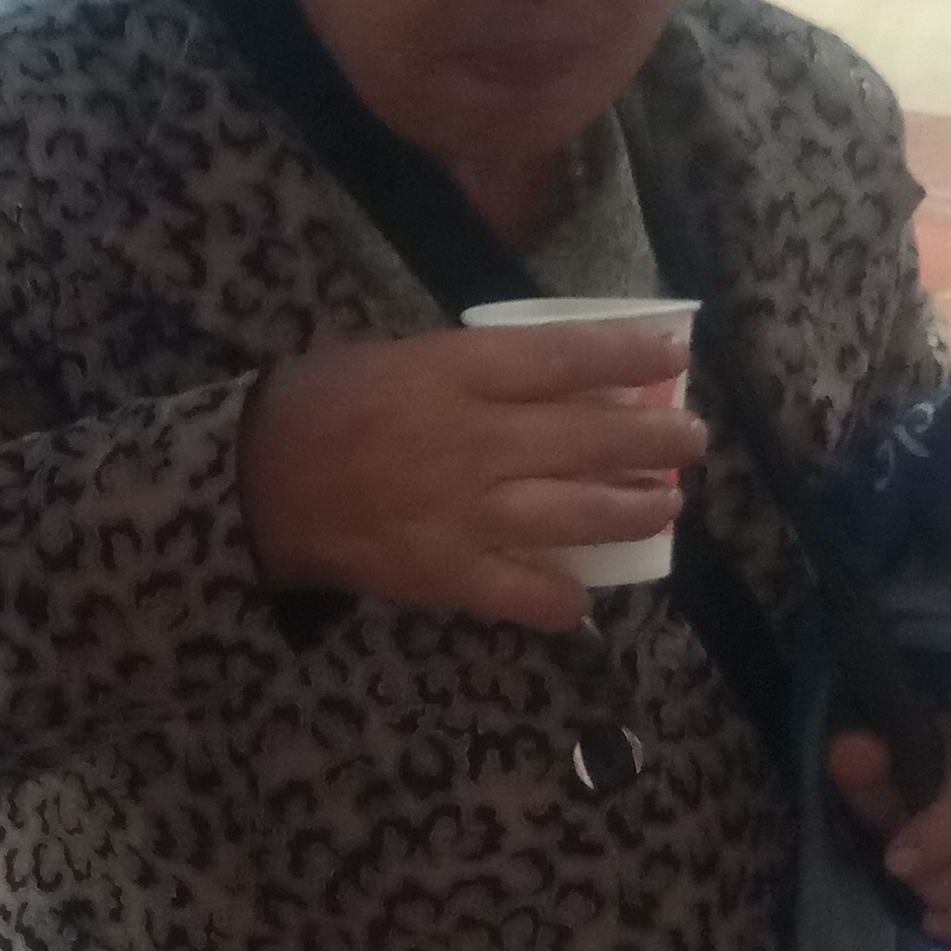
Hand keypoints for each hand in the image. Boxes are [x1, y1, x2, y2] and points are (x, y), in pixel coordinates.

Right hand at [242, 323, 702, 630]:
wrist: (256, 481)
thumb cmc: (323, 401)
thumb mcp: (400, 354)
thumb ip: (474, 367)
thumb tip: (553, 374)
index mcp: (461, 373)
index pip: (568, 357)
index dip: (630, 354)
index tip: (675, 349)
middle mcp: (478, 442)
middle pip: (594, 438)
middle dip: (658, 440)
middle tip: (694, 441)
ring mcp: (469, 513)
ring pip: (578, 515)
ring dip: (634, 511)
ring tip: (664, 505)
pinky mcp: (449, 573)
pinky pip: (525, 595)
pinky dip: (561, 601)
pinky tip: (582, 600)